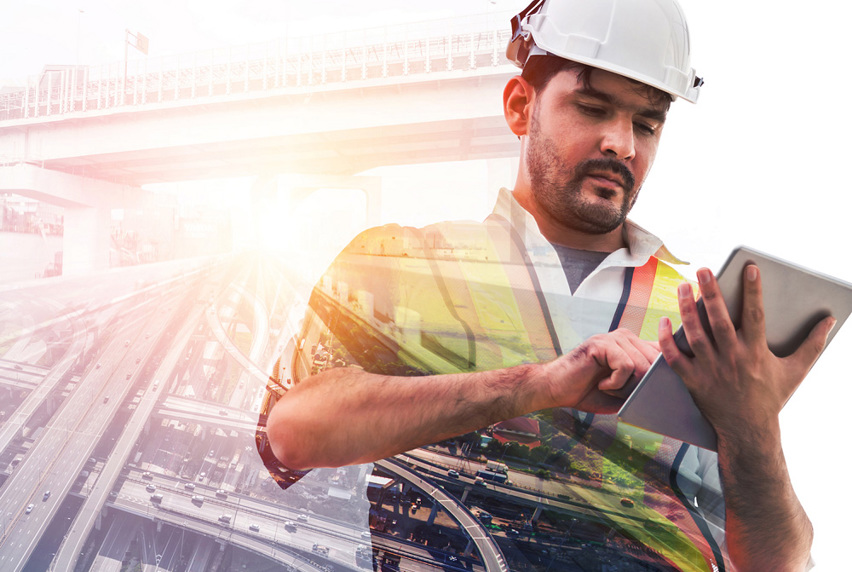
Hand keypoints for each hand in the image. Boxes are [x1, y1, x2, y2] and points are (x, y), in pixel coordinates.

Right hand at [538, 328, 659, 413]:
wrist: (556, 389)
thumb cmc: (588, 391)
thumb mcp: (624, 390)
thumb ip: (643, 384)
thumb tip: (667, 389)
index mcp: (633, 344)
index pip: (662, 352)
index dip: (664, 370)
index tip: (661, 385)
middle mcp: (625, 336)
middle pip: (654, 362)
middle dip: (641, 384)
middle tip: (618, 391)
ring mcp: (613, 338)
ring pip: (640, 365)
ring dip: (625, 386)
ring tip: (607, 387)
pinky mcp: (602, 343)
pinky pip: (625, 366)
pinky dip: (615, 383)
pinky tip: (601, 384)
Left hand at [658, 265, 834, 436]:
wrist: (749, 430)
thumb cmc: (771, 397)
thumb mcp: (796, 371)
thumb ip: (812, 344)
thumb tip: (829, 321)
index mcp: (756, 352)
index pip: (755, 315)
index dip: (753, 291)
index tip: (749, 268)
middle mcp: (732, 358)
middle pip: (719, 320)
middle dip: (710, 293)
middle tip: (703, 270)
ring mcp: (710, 369)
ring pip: (695, 334)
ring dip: (687, 310)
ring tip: (682, 287)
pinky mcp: (693, 380)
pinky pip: (675, 358)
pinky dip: (666, 340)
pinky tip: (663, 321)